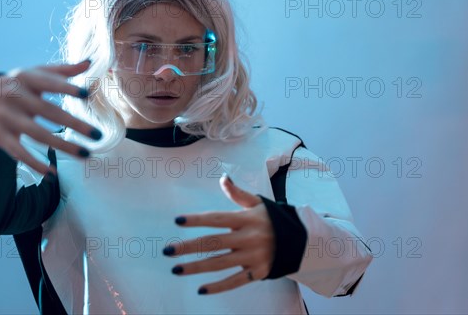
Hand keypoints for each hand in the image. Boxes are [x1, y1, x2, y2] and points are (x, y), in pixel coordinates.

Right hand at [0, 59, 100, 175]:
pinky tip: (52, 173)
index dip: (67, 87)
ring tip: (85, 154)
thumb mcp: (35, 74)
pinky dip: (34, 163)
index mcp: (25, 78)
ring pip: (36, 134)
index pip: (48, 82)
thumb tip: (90, 62)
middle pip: (48, 111)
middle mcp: (13, 96)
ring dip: (62, 146)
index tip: (87, 94)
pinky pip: (17, 152)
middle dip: (74, 124)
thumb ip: (63, 71)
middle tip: (98, 134)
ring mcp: (4, 117)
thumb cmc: (18, 85)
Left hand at [163, 173, 275, 294]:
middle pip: (213, 243)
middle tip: (167, 250)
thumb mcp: (257, 203)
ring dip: (196, 268)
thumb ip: (238, 193)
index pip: (216, 219)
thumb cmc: (271, 219)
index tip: (177, 221)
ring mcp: (253, 257)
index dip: (197, 220)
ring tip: (176, 269)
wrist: (300, 240)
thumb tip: (223, 177)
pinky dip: (218, 287)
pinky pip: (235, 281)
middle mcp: (249, 238)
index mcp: (247, 219)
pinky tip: (200, 289)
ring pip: (219, 264)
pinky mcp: (257, 272)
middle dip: (188, 247)